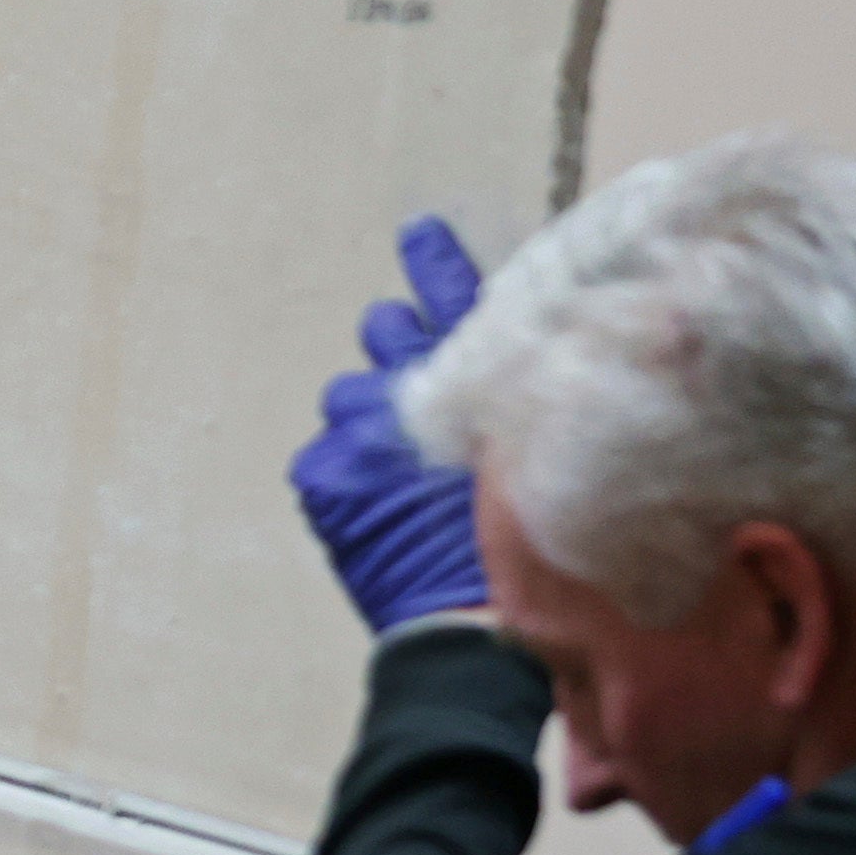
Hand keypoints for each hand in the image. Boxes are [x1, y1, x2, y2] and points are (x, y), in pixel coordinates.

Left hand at [287, 215, 492, 630]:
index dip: (436, 268)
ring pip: (349, 394)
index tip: (418, 232)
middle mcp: (411, 393)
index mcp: (472, 381)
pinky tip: (367, 508)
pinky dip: (340, 477)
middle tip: (398, 348)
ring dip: (364, 412)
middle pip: (388, 338)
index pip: (454, 301)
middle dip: (393, 343)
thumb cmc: (525, 547)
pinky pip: (320, 461)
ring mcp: (361, 434)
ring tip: (386, 451)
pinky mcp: (326, 480)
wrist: (475, 622)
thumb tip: (504, 381)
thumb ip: (513, 410)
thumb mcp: (535, 459)